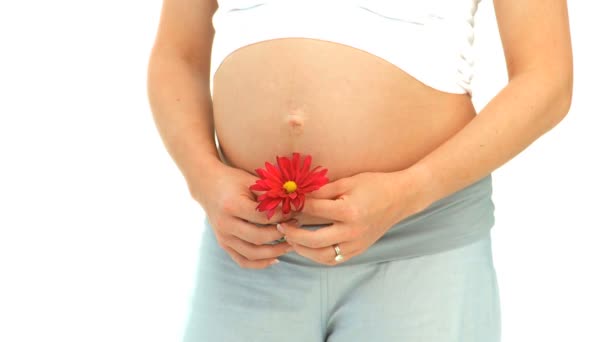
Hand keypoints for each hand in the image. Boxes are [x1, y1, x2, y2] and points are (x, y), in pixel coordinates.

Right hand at [193, 163, 296, 268]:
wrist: (207, 186)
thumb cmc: (233, 181)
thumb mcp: (250, 181)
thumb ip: (269, 194)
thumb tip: (293, 205)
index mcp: (232, 205)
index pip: (262, 217)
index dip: (281, 217)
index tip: (295, 214)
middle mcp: (225, 224)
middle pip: (258, 237)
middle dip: (281, 234)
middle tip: (296, 228)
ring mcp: (223, 237)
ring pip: (252, 253)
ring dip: (274, 252)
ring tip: (290, 245)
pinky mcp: (223, 244)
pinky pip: (243, 261)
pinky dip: (260, 263)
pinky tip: (275, 259)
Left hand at [278, 170, 431, 264]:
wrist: (401, 198)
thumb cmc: (374, 185)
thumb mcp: (347, 182)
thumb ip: (322, 191)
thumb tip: (297, 194)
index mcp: (349, 211)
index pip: (314, 210)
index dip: (296, 205)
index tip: (284, 202)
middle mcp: (352, 232)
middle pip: (313, 240)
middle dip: (293, 235)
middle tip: (281, 226)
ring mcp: (356, 244)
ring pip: (322, 256)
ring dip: (303, 250)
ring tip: (291, 239)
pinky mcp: (358, 250)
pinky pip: (333, 259)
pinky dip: (318, 255)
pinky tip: (308, 246)